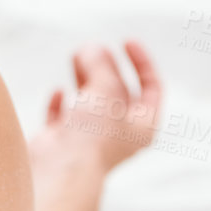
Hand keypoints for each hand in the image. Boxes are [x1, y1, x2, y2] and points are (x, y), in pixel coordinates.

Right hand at [31, 39, 162, 172]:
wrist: (62, 169)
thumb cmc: (93, 133)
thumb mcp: (106, 88)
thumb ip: (101, 63)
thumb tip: (90, 48)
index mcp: (142, 125)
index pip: (151, 88)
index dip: (142, 63)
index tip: (125, 41)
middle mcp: (119, 133)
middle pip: (118, 91)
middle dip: (107, 66)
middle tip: (91, 47)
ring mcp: (89, 138)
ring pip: (91, 101)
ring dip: (85, 77)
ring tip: (75, 56)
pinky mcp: (63, 141)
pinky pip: (64, 117)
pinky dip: (62, 103)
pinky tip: (59, 91)